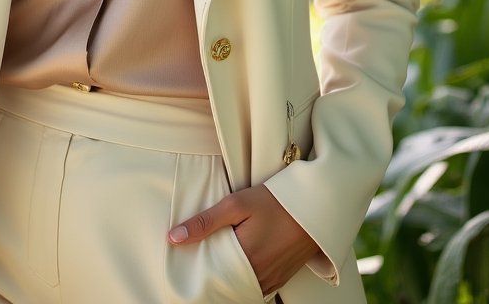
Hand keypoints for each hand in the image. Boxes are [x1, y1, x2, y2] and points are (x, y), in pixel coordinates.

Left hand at [167, 185, 319, 296]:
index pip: (210, 275)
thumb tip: (174, 237)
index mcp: (245, 260)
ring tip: (217, 257)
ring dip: (227, 275)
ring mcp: (271, 281)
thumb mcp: (237, 205)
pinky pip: (254, 286)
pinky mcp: (279, 280)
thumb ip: (205, 222)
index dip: (196, 267)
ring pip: (239, 286)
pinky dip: (242, 277)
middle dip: (211, 273)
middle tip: (199, 258)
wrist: (315, 206)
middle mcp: (259, 278)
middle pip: (224, 283)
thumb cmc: (275, 202)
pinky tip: (237, 261)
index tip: (184, 258)